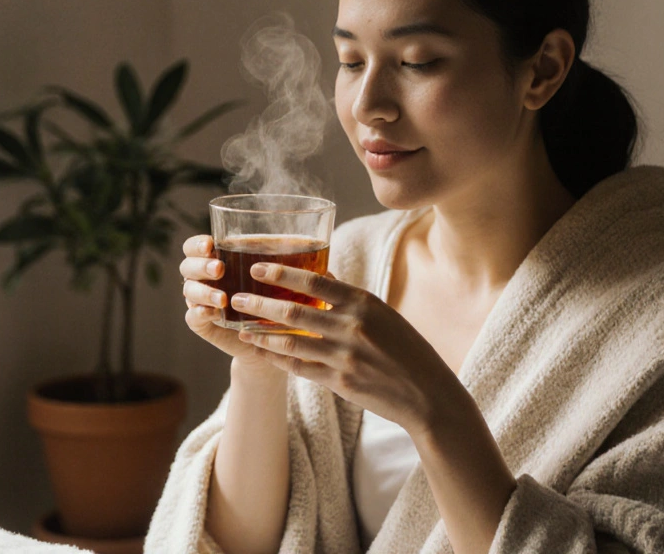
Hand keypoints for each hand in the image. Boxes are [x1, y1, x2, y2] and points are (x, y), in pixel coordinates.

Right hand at [179, 235, 275, 368]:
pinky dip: (202, 313)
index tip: (211, 245)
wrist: (272, 335)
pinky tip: (216, 313)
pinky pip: (193, 316)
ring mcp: (199, 301)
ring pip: (189, 291)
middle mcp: (203, 278)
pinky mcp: (203, 323)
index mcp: (215, 259)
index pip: (194, 246)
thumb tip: (313, 240)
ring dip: (204, 292)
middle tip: (220, 269)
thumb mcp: (279, 274)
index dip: (197, 244)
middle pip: (187, 266)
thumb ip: (283, 255)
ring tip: (223, 298)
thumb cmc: (276, 295)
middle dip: (201, 266)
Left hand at [229, 261, 461, 434]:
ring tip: (241, 327)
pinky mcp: (339, 382)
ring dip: (261, 333)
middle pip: (294, 311)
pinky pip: (299, 367)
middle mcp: (352, 327)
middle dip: (260, 303)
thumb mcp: (384, 315)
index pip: (315, 282)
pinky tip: (262, 352)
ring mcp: (344, 356)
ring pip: (291, 340)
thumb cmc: (407, 350)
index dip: (282, 273)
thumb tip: (323, 274)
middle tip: (236, 298)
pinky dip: (277, 358)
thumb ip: (351, 298)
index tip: (257, 267)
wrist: (427, 395)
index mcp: (365, 303)